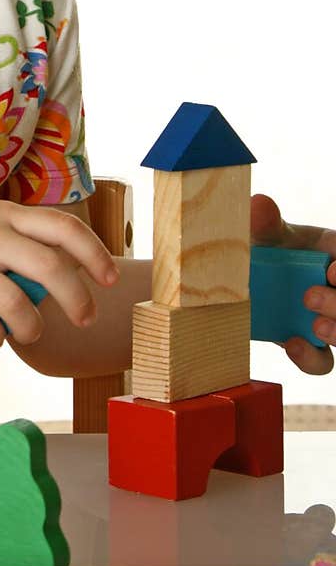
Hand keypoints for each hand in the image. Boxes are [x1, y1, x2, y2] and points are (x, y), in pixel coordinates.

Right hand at [0, 186, 118, 351]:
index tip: (111, 278)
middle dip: (78, 300)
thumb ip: (22, 238)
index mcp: (6, 214)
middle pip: (50, 269)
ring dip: (33, 328)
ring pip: (17, 305)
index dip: (94, 254)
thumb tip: (64, 277)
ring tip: (30, 331)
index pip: (62, 227)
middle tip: (85, 317)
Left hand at [250, 193, 335, 374]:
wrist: (239, 281)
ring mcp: (327, 318)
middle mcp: (335, 287)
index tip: (332, 271)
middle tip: (310, 297)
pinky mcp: (311, 345)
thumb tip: (260, 204)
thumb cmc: (260, 250)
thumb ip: (264, 222)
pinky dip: (311, 358)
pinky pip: (322, 361)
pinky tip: (292, 345)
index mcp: (332, 252)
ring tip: (316, 327)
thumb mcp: (261, 235)